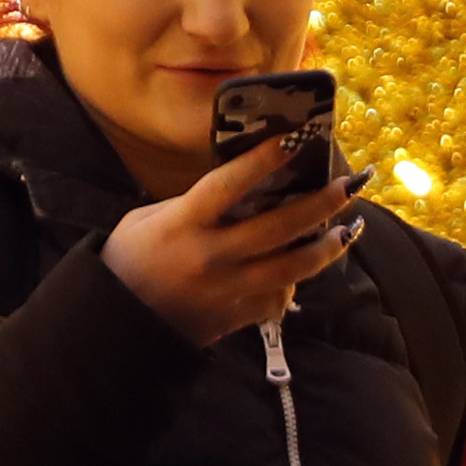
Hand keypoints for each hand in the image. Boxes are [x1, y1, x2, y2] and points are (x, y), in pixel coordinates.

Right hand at [103, 132, 366, 345]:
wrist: (117, 326)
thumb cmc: (129, 262)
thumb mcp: (149, 220)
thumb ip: (193, 205)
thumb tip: (241, 191)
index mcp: (183, 225)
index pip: (227, 186)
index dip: (262, 161)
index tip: (293, 139)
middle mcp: (211, 257)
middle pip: (278, 227)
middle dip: (320, 203)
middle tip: (348, 185)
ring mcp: (228, 290)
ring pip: (293, 267)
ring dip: (327, 247)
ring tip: (348, 230)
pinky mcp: (237, 317)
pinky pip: (278, 298)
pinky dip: (295, 282)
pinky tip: (305, 266)